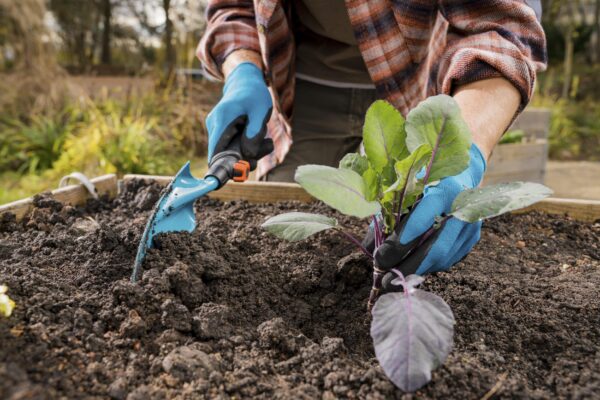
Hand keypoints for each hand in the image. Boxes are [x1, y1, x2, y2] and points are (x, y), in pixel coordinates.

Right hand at [205, 62, 272, 166]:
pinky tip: (258, 139)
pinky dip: (245, 148)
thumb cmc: (254, 94)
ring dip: (248, 153)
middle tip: (263, 151)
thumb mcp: (260, 111)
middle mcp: (214, 125)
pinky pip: (231, 147)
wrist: (245, 82)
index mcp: (222, 119)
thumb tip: (248, 155)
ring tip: (265, 141)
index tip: (235, 175)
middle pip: (223, 155)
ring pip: (229, 153)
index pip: (215, 151)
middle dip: (243, 159)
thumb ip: (255, 133)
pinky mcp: (221, 133)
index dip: (222, 167)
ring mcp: (216, 129)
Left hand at [374, 144, 486, 289]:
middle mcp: (463, 210)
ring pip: (442, 258)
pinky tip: (411, 268)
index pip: (420, 222)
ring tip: (393, 279)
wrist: (462, 172)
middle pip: (435, 248)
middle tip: (384, 283)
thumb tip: (368, 248)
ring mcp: (472, 226)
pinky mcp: (472, 238)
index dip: (398, 244)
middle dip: (407, 268)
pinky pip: (448, 259)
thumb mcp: (404, 188)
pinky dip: (427, 266)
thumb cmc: (425, 177)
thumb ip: (387, 214)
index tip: (379, 259)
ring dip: (416, 271)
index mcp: (444, 190)